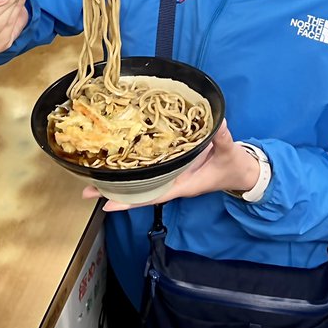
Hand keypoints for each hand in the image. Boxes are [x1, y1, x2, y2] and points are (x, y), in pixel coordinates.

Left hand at [82, 121, 261, 211]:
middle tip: (86, 190)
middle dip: (113, 192)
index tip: (107, 204)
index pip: (152, 195)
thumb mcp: (230, 153)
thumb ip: (223, 139)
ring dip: (118, 181)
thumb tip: (218, 123)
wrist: (241, 172)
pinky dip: (132, 169)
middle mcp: (171, 183)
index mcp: (182, 184)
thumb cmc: (233, 166)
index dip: (130, 201)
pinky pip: (148, 171)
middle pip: (138, 192)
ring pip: (140, 183)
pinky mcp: (171, 167)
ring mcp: (170, 176)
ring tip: (91, 179)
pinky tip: (116, 163)